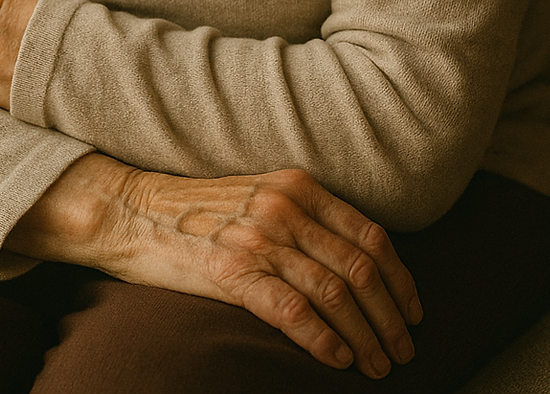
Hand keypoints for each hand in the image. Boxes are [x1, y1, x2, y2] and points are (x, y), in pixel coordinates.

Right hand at [7, 155, 420, 379]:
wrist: (135, 210)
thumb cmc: (200, 211)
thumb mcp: (261, 196)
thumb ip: (305, 217)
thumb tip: (356, 262)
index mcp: (298, 185)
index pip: (371, 235)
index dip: (401, 281)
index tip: (414, 313)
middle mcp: (285, 206)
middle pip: (361, 268)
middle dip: (390, 318)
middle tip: (403, 351)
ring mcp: (259, 237)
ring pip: (335, 294)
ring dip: (365, 337)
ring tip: (376, 365)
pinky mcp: (233, 270)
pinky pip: (295, 311)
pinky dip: (325, 340)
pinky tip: (337, 360)